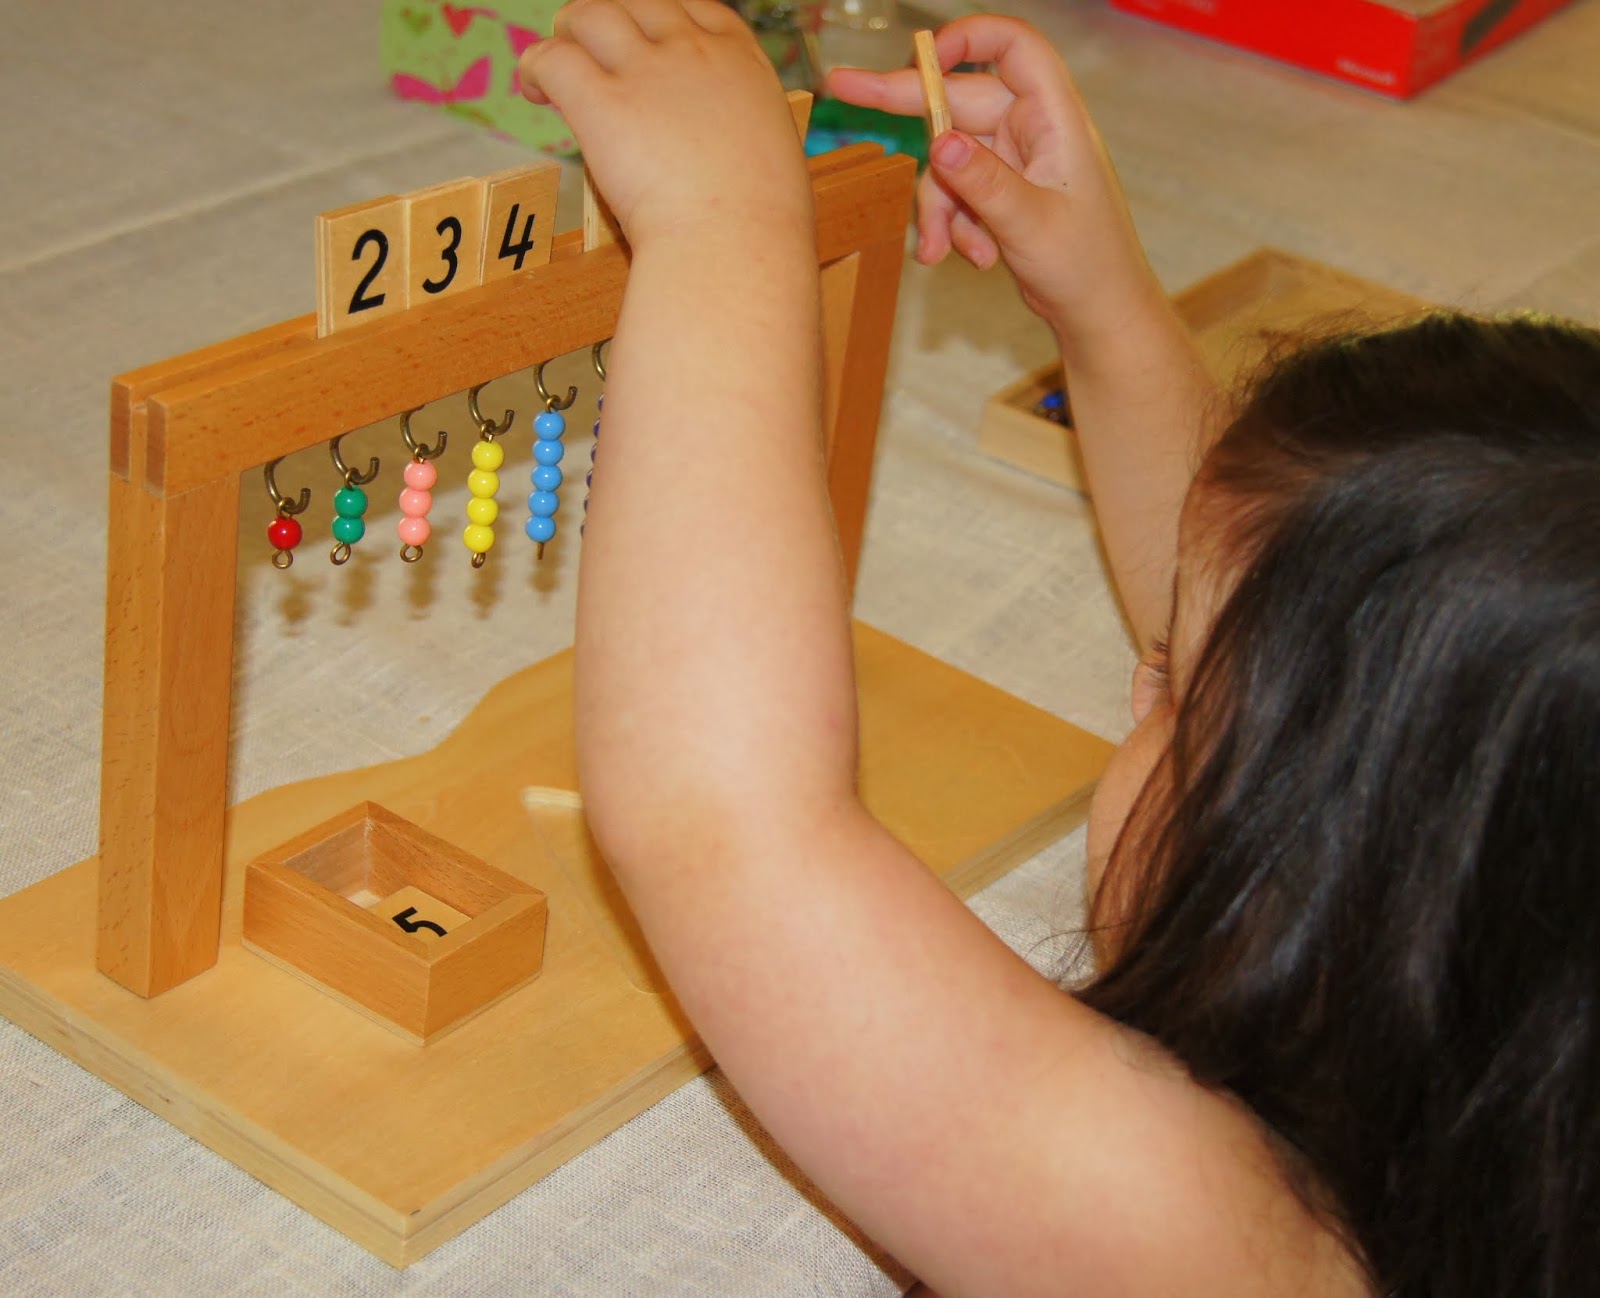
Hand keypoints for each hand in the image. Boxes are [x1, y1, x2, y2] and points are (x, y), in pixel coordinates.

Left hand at [519, 0, 813, 247]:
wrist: (737, 246)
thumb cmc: (762, 226)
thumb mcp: (773, 154)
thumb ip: (740, 133)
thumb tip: (719, 152)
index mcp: (741, 61)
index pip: (692, 8)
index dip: (659, 17)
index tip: (643, 41)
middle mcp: (692, 53)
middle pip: (636, 2)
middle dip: (609, 21)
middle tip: (589, 55)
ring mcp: (646, 72)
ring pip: (589, 14)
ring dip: (566, 33)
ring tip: (554, 70)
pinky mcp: (602, 104)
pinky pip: (552, 59)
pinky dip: (535, 67)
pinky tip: (535, 91)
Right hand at [827, 17, 1155, 339]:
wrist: (1097, 311)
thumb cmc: (1087, 266)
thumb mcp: (1030, 225)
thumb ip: (984, 184)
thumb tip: (939, 143)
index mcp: (1053, 118)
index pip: (1013, 47)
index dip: (968, 38)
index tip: (923, 55)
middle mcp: (1031, 129)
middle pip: (958, 100)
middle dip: (906, 109)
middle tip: (842, 89)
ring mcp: (1012, 160)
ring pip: (948, 158)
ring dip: (937, 205)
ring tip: (942, 250)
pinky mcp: (998, 191)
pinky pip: (955, 192)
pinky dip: (951, 224)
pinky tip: (970, 257)